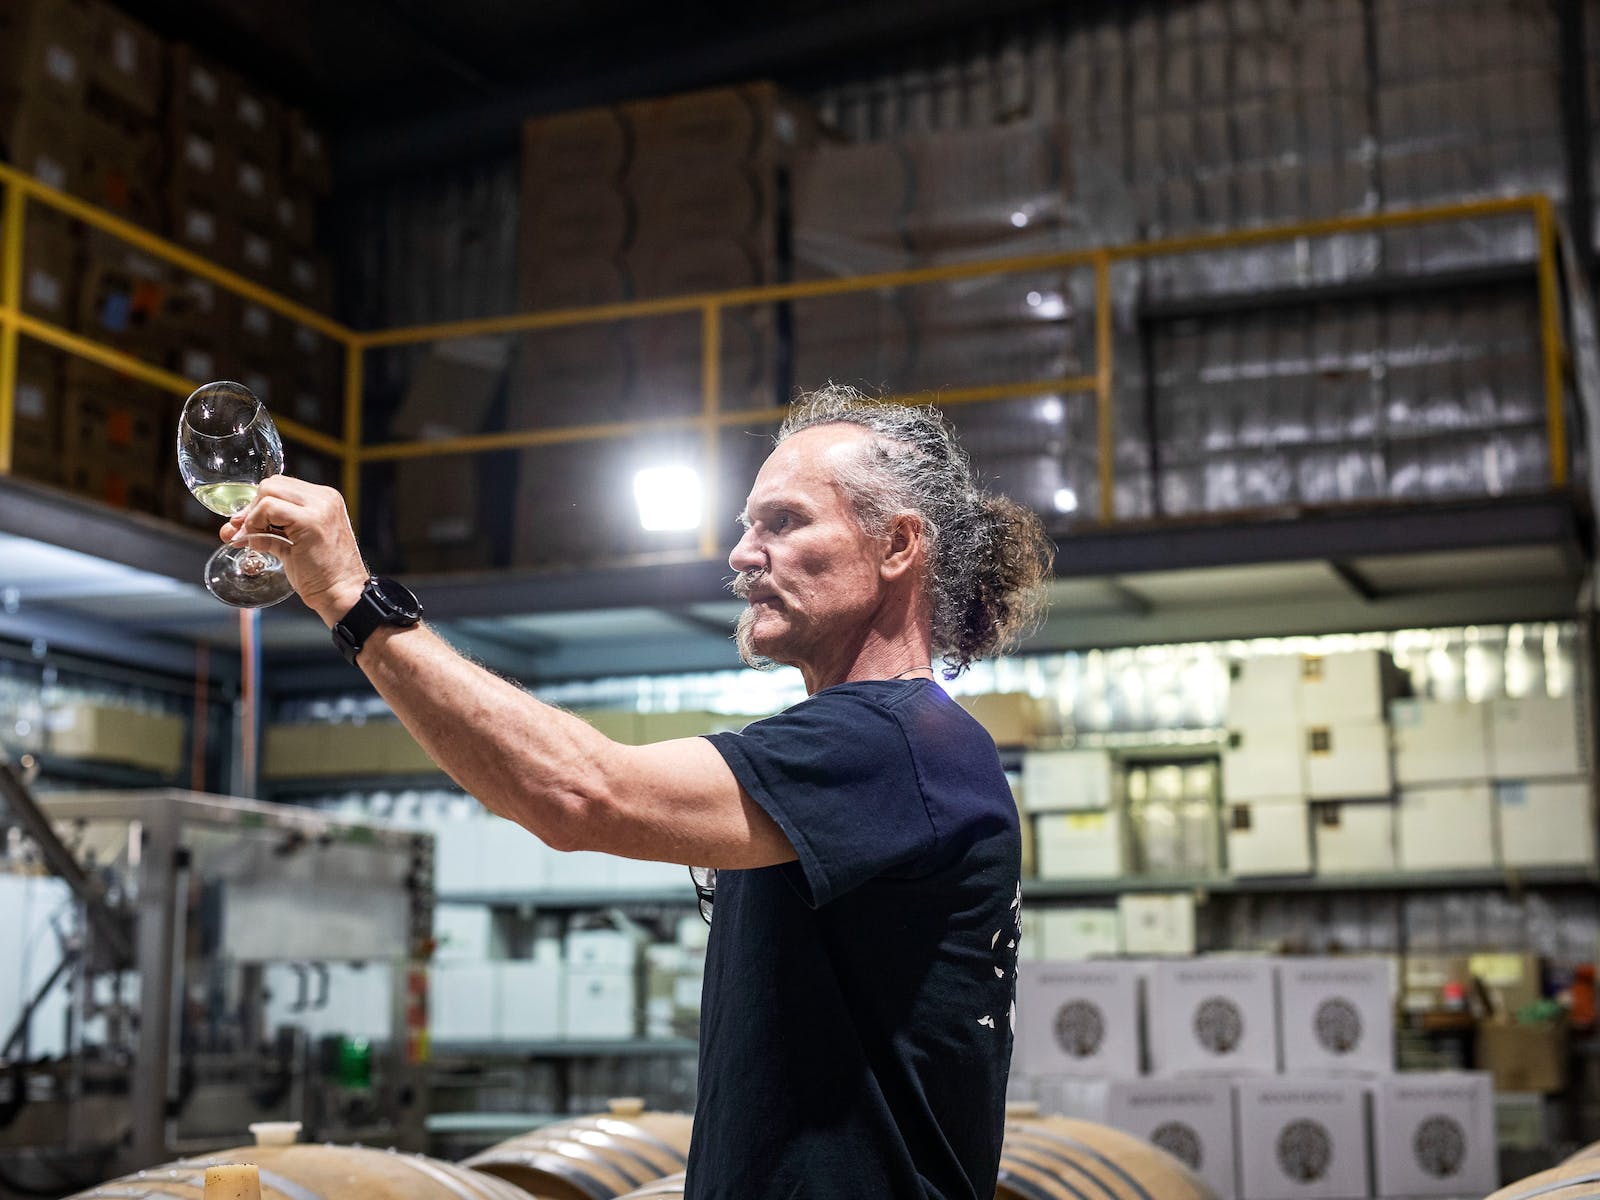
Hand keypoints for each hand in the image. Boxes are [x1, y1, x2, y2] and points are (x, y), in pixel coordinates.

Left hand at [220, 475, 368, 625]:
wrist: (340, 593)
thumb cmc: (320, 575)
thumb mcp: (291, 544)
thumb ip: (266, 531)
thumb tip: (232, 528)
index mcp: (324, 499)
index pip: (280, 486)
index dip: (257, 504)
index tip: (248, 526)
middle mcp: (324, 498)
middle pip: (271, 484)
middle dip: (252, 508)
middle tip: (248, 534)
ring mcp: (320, 507)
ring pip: (268, 491)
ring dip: (254, 516)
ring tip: (257, 540)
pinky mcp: (311, 521)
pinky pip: (269, 508)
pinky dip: (256, 523)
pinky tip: (260, 543)